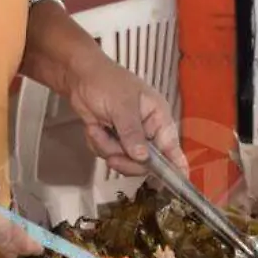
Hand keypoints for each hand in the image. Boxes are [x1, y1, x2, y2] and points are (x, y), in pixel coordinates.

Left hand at [65, 54, 186, 176]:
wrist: (78, 76)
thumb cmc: (106, 81)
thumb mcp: (121, 106)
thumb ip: (132, 132)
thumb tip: (143, 157)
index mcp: (158, 117)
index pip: (172, 146)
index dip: (177, 165)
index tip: (180, 181)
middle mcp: (147, 129)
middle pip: (145, 162)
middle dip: (125, 159)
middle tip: (112, 156)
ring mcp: (129, 136)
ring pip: (123, 159)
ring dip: (106, 147)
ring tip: (97, 127)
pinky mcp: (112, 139)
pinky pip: (108, 154)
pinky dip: (97, 144)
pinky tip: (93, 127)